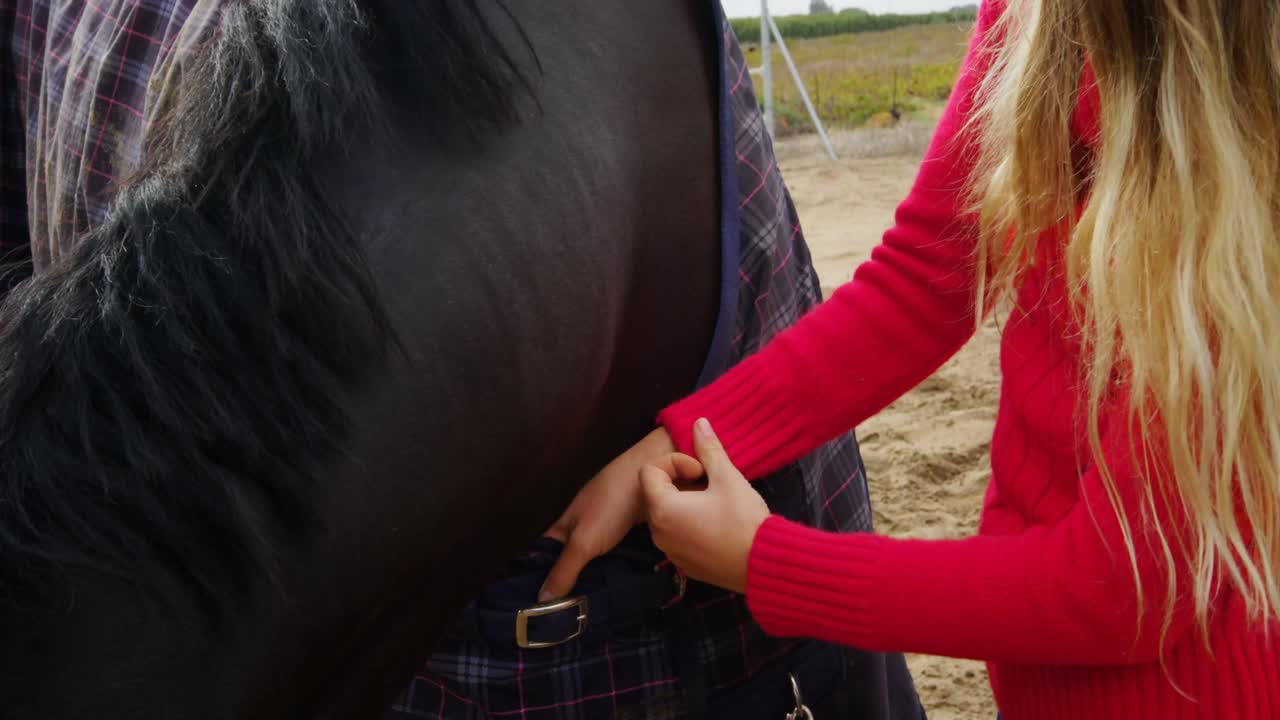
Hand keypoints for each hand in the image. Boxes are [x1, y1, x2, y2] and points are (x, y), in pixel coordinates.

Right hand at [539, 427, 696, 601]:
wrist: (655, 474)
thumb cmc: (612, 503)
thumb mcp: (584, 541)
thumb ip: (564, 570)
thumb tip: (541, 602)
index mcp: (562, 527)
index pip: (542, 559)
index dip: (537, 582)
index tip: (535, 615)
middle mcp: (580, 529)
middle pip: (567, 564)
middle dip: (566, 589)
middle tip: (565, 624)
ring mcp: (604, 531)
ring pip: (593, 564)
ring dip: (593, 583)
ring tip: (589, 615)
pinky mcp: (626, 534)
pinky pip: (615, 559)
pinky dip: (614, 573)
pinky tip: (616, 594)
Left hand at [642, 418, 769, 593]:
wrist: (764, 564)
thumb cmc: (744, 520)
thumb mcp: (727, 478)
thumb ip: (708, 449)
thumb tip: (698, 422)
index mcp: (663, 509)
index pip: (649, 472)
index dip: (674, 463)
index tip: (701, 470)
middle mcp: (659, 533)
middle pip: (656, 493)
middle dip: (679, 482)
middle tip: (709, 483)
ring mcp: (670, 552)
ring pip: (667, 515)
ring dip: (684, 503)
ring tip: (714, 503)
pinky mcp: (684, 564)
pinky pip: (677, 536)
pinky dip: (689, 524)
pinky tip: (717, 524)